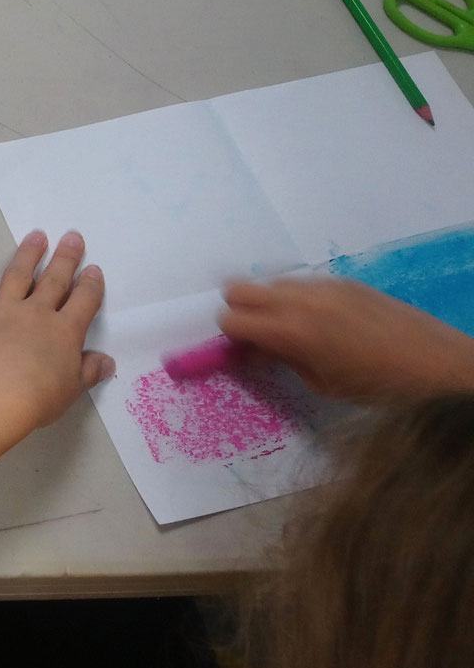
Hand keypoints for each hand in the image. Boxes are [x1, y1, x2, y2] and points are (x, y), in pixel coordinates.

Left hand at [0, 231, 112, 474]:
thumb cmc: (37, 398)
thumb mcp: (73, 389)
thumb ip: (89, 371)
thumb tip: (107, 360)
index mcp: (65, 332)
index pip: (84, 302)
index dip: (91, 285)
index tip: (94, 270)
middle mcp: (36, 313)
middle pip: (55, 280)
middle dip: (65, 258)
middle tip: (72, 236)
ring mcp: (2, 308)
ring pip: (18, 274)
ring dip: (28, 253)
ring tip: (36, 235)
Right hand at [220, 277, 473, 400]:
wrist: (437, 365)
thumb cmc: (379, 387)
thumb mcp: (322, 385)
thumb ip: (282, 361)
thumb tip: (255, 351)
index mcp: (290, 331)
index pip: (230, 319)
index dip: (230, 337)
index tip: (243, 352)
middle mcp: (299, 299)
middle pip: (237, 288)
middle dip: (240, 312)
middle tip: (259, 336)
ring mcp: (322, 285)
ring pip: (270, 282)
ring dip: (269, 303)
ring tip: (295, 330)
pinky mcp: (343, 281)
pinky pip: (303, 283)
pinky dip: (299, 299)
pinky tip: (325, 323)